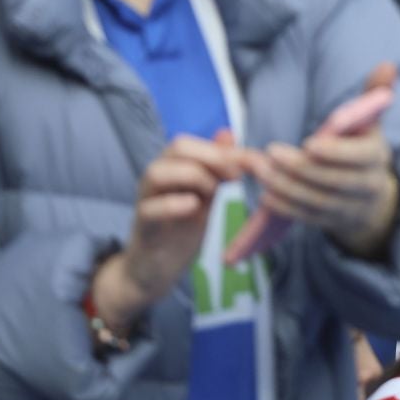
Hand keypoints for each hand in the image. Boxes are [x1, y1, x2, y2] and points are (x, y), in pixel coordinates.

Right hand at [94, 131, 245, 325]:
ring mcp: (146, 199)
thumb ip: (218, 167)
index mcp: (175, 165)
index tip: (257, 163)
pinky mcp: (142, 225)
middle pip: (178, 146)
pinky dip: (173, 204)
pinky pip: (150, 208)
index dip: (230, 150)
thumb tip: (229, 133)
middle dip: (213, 156)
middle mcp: (157, 176)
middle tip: (236, 177)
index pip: (198, 142)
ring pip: (158, 171)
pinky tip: (193, 207)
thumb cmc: (184, 227)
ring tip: (213, 193)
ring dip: (193, 176)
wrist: (157, 267)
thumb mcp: (209, 195)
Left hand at [247, 63, 399, 258]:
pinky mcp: (328, 222)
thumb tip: (388, 65)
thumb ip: (374, 94)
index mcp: (376, 156)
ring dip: (284, 186)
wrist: (371, 198)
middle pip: (331, 180)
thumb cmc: (364, 149)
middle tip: (270, 152)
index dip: (335, 153)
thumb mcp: (371, 123)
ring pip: (315, 200)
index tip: (309, 143)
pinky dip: (284, 206)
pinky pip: (305, 217)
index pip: (358, 157)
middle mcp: (365, 185)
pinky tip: (265, 193)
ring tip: (258, 169)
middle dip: (299, 168)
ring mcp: (347, 207)